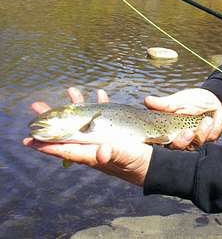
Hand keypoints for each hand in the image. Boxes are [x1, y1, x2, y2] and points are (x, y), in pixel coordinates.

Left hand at [23, 87, 151, 186]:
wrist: (157, 165)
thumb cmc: (140, 164)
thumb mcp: (127, 158)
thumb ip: (113, 154)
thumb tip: (101, 151)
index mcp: (93, 154)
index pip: (66, 149)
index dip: (47, 145)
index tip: (30, 140)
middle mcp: (95, 146)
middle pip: (69, 131)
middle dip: (54, 119)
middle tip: (38, 106)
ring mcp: (105, 137)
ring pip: (85, 120)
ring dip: (77, 105)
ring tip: (71, 90)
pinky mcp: (117, 131)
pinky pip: (104, 116)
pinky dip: (101, 104)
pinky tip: (101, 94)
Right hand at [144, 88, 221, 149]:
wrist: (211, 99)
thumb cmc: (191, 100)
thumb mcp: (177, 101)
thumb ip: (163, 104)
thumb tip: (147, 101)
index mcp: (168, 131)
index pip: (161, 143)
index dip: (163, 143)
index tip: (167, 137)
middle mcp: (179, 139)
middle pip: (178, 148)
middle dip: (183, 141)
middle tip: (188, 132)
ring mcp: (194, 141)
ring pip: (195, 145)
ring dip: (201, 133)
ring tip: (206, 120)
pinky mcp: (207, 139)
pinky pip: (209, 139)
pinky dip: (211, 129)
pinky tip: (212, 120)